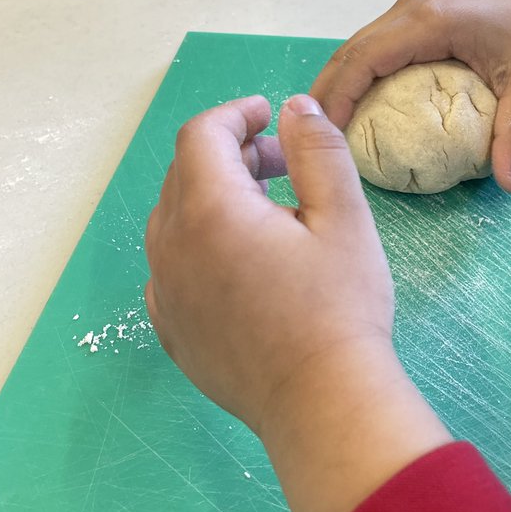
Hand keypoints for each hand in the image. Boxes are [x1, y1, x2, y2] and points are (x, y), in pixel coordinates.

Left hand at [145, 95, 449, 511]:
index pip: (202, 136)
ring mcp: (166, 293)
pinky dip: (199, 247)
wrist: (323, 403)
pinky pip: (172, 268)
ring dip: (213, 200)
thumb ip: (317, 149)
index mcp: (210, 209)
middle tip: (284, 165)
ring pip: (174, 221)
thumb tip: (295, 108)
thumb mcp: (344, 216)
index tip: (270, 116)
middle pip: (186, 175)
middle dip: (231, 155)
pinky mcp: (173, 331)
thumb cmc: (341, 306)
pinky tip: (243, 264)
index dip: (236, 115)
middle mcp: (172, 246)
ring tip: (270, 214)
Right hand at [310, 0, 510, 192]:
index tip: (323, 136)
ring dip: (335, 86)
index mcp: (428, 22)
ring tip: (322, 130)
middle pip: (347, 53)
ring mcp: (404, 11)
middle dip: (324, 96)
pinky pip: (368, 48)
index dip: (338, 97)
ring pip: (353, 49)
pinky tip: (351, 109)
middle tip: (307, 142)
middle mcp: (407, 10)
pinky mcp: (408, 18)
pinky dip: (353, 77)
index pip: (364, 59)